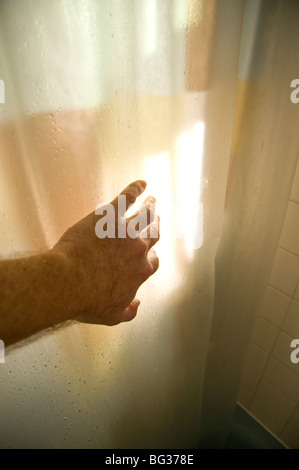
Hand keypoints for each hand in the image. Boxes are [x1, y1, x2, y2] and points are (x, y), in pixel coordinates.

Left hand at [52, 180, 159, 325]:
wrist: (68, 282)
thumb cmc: (87, 299)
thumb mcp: (112, 315)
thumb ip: (129, 311)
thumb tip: (136, 305)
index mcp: (140, 271)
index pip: (152, 261)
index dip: (151, 256)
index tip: (148, 254)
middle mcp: (139, 249)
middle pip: (153, 234)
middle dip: (156, 227)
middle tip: (156, 221)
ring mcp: (126, 230)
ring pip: (145, 215)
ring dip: (151, 207)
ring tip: (152, 201)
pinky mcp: (110, 215)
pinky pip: (127, 197)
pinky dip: (135, 188)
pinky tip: (140, 184)